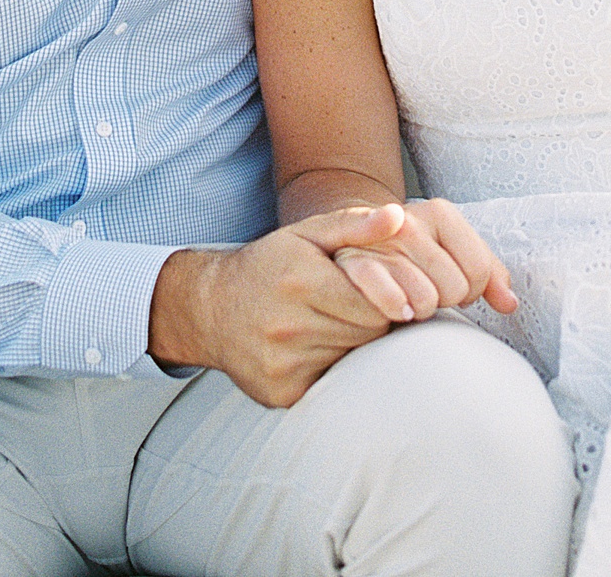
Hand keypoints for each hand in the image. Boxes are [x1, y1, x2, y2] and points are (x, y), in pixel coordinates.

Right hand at [148, 204, 407, 407]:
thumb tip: (399, 217)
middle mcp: (289, 325)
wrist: (211, 308)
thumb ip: (354, 224)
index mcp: (301, 281)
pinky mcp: (280, 392)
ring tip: (329, 322)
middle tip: (350, 306)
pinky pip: (329, 382)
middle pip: (368, 334)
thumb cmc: (270, 265)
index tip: (371, 289)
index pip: (378, 305)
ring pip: (351, 358)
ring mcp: (282, 363)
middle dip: (369, 319)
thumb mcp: (307, 233)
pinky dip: (330, 366)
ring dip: (350, 343)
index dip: (382, 297)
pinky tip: (312, 346)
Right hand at [330, 197, 517, 322]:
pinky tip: (398, 311)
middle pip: (456, 288)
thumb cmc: (414, 256)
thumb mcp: (452, 251)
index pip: (480, 269)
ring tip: (411, 300)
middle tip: (429, 291)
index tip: (456, 284)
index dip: (474, 288)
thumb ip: (487, 272)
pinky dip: (399, 311)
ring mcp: (382, 243)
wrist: (352, 245)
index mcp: (438, 212)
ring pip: (427, 300)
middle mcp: (410, 221)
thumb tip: (510, 304)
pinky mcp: (355, 266)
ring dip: (422, 310)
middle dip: (447, 299)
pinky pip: (392, 300)